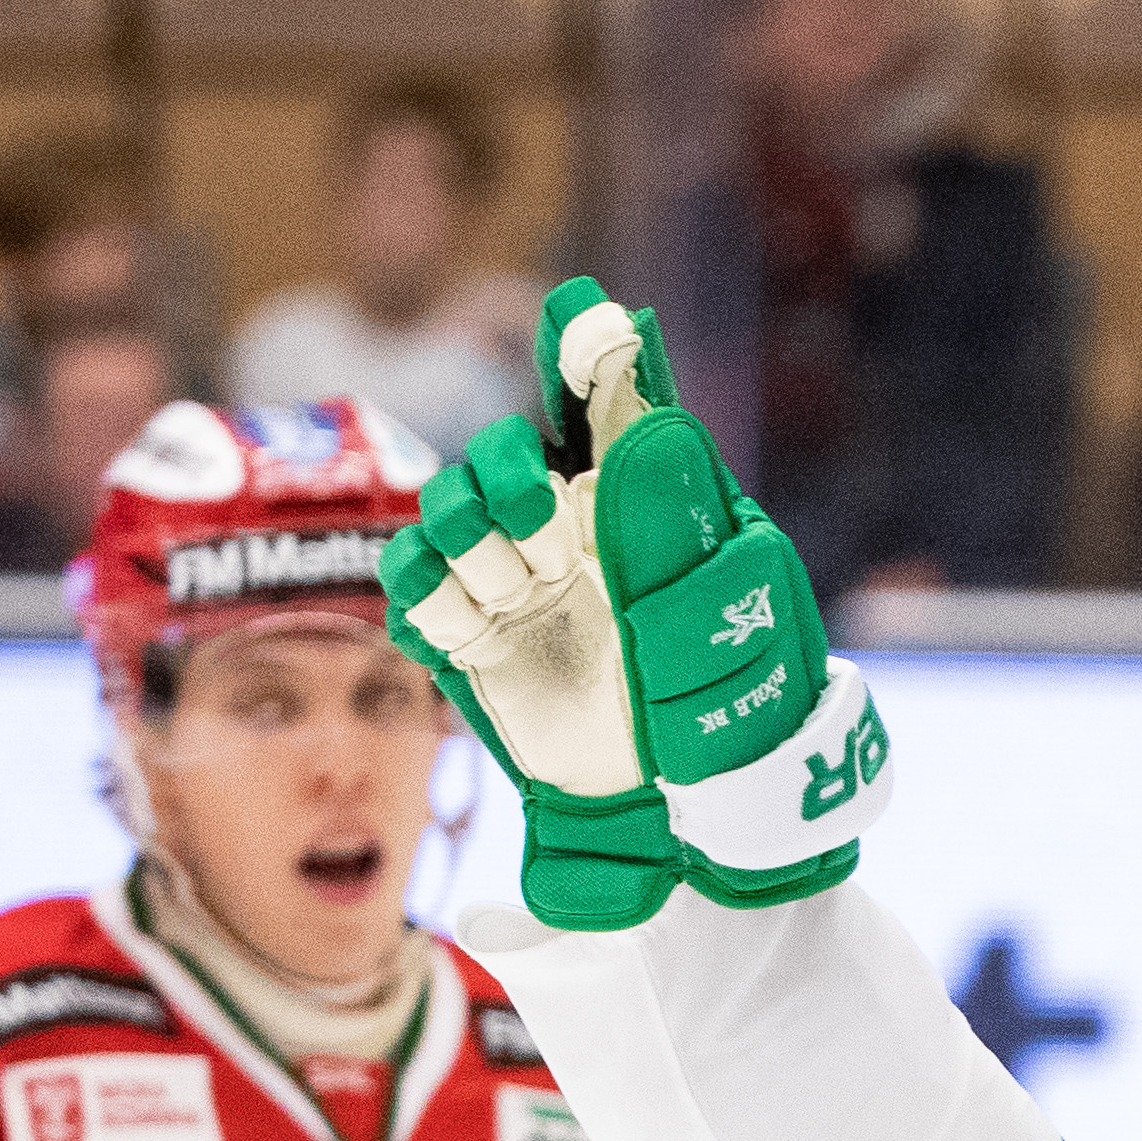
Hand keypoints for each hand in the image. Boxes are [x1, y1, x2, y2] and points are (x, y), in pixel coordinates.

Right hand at [382, 278, 892, 932]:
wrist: (682, 823)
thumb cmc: (727, 716)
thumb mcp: (724, 615)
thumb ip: (679, 518)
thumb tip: (646, 419)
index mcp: (645, 508)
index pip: (607, 403)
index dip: (585, 349)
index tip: (586, 317)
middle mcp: (574, 533)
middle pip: (505, 452)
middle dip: (509, 479)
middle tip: (547, 541)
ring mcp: (515, 584)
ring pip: (447, 510)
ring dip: (473, 541)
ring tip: (519, 593)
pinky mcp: (468, 642)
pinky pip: (414, 585)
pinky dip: (430, 595)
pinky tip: (475, 626)